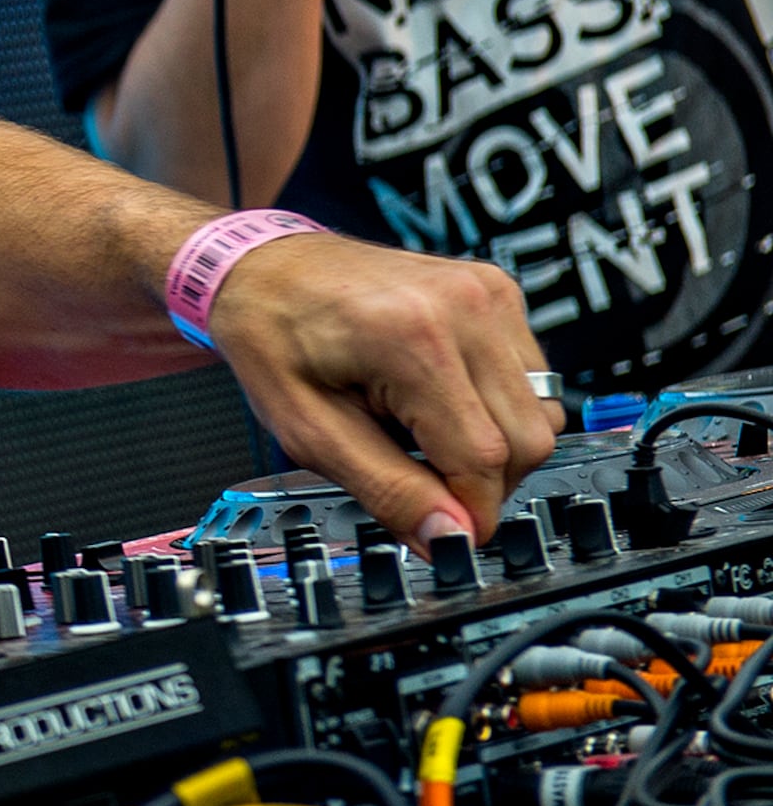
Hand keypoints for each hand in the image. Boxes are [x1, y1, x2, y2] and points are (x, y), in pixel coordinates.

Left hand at [203, 234, 557, 542]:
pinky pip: (531, 379)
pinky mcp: (498, 292)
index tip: (445, 533)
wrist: (264, 267)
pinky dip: (495, 406)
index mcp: (413, 337)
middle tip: (423, 479)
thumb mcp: (308, 430)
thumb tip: (449, 537)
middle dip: (484, 482)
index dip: (469, 511)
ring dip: (493, 444)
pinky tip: (438, 398)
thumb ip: (386, 488)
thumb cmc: (272, 336)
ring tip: (421, 431)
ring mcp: (489, 293)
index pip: (483, 457)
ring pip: (541, 413)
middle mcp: (466, 306)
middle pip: (527, 440)